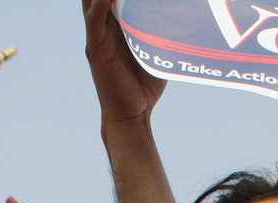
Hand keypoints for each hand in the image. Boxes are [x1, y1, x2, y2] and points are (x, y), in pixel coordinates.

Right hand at [84, 0, 164, 126]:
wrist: (132, 115)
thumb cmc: (145, 84)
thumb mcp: (156, 48)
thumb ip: (161, 28)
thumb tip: (184, 15)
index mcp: (115, 22)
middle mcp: (102, 24)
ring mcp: (96, 35)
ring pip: (94, 0)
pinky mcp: (95, 48)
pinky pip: (94, 19)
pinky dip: (101, 3)